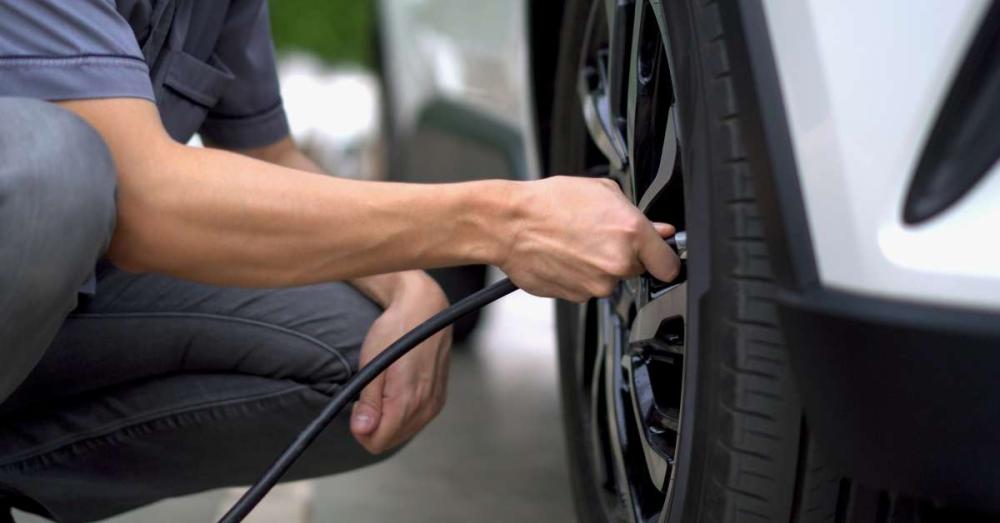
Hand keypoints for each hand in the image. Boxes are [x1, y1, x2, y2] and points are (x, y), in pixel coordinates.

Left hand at [350, 272, 451, 453]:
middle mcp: (425, 406)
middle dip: (373, 426)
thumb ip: (369, 402)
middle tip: (367, 396)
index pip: (378, 441)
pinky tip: (397, 392)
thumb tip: (362, 431)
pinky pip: (415, 421)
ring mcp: (435, 404)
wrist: (426, 310)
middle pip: (390, 441)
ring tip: (383, 389)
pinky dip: (401, 414)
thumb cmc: (397, 330)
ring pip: (403, 433)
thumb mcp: (373, 363)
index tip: (357, 406)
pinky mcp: (439, 399)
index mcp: (407, 400)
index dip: (360, 430)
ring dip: (387, 420)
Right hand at [500, 176, 679, 301]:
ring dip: (598, 266)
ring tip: (575, 242)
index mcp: (630, 234)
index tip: (661, 257)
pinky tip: (564, 255)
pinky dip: (578, 275)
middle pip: (637, 270)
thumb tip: (659, 230)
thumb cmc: (549, 203)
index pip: (669, 264)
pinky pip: (586, 288)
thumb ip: (636, 214)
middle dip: (624, 255)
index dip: (665, 259)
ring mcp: (596, 284)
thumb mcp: (602, 192)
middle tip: (599, 235)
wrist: (510, 224)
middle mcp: (617, 264)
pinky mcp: (576, 296)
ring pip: (609, 280)